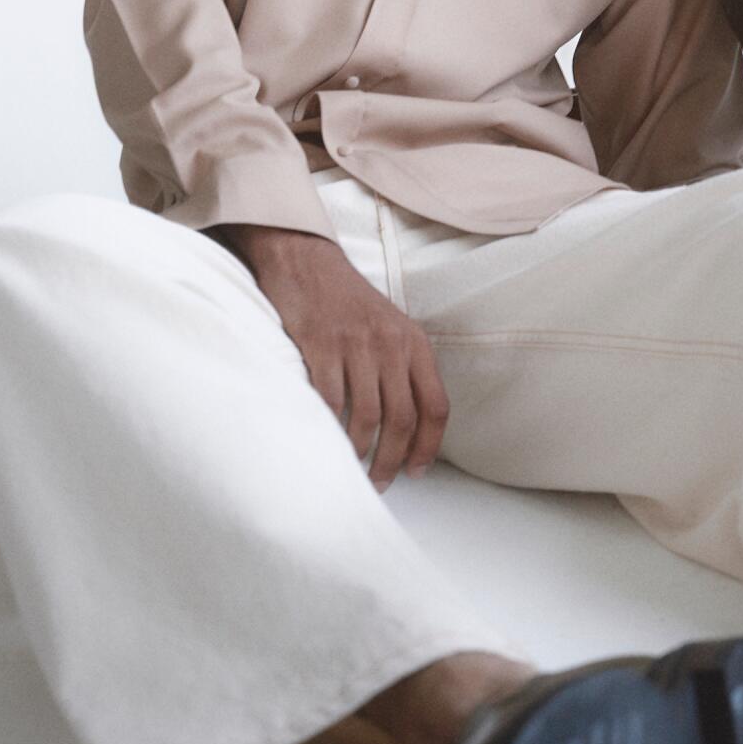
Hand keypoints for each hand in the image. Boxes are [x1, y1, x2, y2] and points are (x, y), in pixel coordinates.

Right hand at [210, 225, 448, 489]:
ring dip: (360, 452)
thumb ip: (403, 369)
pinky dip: (328, 429)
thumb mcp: (390, 328)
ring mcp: (356, 344)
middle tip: (379, 482)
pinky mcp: (320, 345)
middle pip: (402, 420)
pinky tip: (325, 441)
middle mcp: (391, 344)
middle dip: (393, 461)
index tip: (416, 472)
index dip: (429, 447)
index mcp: (415, 343)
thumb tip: (409, 427)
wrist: (306, 261)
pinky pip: (329, 401)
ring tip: (352, 468)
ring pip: (367, 417)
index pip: (436, 406)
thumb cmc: (348, 302)